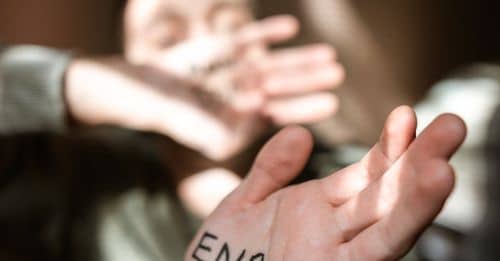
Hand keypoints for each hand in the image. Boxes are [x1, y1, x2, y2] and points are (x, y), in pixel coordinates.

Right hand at [149, 15, 342, 122]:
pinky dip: (266, 33)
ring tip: (328, 53)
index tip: (331, 103)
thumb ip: (206, 129)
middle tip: (337, 74)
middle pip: (280, 86)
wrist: (134, 88)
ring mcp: (232, 70)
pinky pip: (247, 39)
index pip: (276, 113)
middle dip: (307, 80)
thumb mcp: (184, 123)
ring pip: (270, 63)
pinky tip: (290, 28)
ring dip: (297, 58)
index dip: (303, 107)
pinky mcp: (220, 48)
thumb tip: (230, 140)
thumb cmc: (160, 111)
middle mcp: (239, 94)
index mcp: (236, 117)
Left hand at [185, 106, 465, 260]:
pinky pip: (375, 249)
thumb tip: (301, 131)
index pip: (362, 173)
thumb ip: (270, 170)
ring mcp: (336, 254)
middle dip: (420, 160)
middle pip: (387, 193)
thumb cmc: (221, 257)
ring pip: (390, 222)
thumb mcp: (243, 205)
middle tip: (454, 124)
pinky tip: (428, 192)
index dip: (387, 146)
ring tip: (447, 162)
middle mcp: (333, 231)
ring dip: (421, 194)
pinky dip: (402, 222)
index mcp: (314, 209)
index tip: (405, 114)